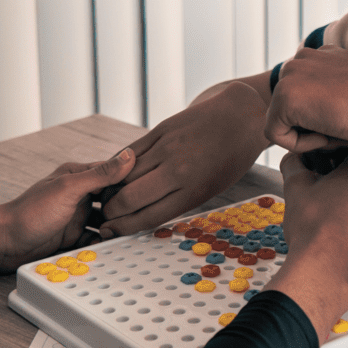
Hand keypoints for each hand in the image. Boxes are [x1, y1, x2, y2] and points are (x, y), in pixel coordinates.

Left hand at [0, 148, 136, 274]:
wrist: (3, 243)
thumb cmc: (30, 212)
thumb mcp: (68, 189)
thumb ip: (100, 174)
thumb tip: (129, 155)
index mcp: (79, 175)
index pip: (114, 173)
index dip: (132, 180)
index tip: (151, 187)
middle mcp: (79, 194)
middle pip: (113, 198)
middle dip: (127, 206)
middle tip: (143, 215)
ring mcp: (76, 216)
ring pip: (107, 220)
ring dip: (116, 226)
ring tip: (130, 233)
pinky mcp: (72, 237)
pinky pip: (96, 239)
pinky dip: (104, 243)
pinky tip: (113, 247)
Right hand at [98, 81, 268, 235]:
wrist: (241, 116)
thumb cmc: (230, 157)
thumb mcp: (212, 187)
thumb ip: (179, 200)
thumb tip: (145, 213)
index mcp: (193, 190)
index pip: (148, 216)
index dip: (123, 228)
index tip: (111, 232)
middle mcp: (177, 170)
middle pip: (128, 197)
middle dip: (111, 212)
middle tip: (106, 215)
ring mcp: (166, 147)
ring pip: (123, 174)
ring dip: (110, 190)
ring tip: (107, 197)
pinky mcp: (160, 129)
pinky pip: (130, 151)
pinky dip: (118, 165)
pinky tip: (114, 174)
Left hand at [264, 46, 347, 152]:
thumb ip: (333, 99)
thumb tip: (316, 116)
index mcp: (323, 55)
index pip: (305, 96)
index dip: (324, 119)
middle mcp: (303, 58)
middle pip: (291, 110)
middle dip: (313, 127)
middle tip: (345, 128)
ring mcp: (291, 74)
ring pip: (283, 122)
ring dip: (309, 136)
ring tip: (339, 130)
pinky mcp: (283, 96)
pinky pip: (275, 134)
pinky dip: (301, 145)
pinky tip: (328, 135)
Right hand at [264, 148, 347, 337]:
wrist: (323, 270)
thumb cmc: (313, 228)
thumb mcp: (296, 185)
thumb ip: (295, 162)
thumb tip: (293, 157)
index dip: (331, 148)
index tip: (319, 158)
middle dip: (343, 168)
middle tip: (321, 177)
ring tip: (329, 201)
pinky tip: (340, 219)